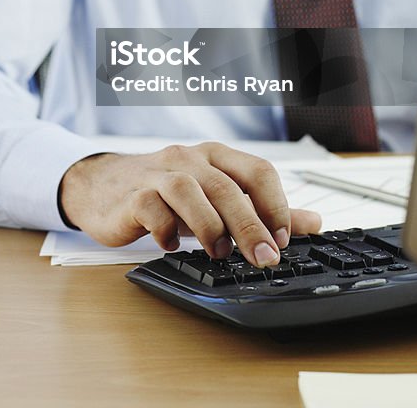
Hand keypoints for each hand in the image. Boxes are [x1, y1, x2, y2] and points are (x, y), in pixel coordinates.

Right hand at [58, 141, 320, 266]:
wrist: (101, 186)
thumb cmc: (165, 192)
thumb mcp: (215, 196)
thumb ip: (262, 209)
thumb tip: (315, 222)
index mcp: (215, 156)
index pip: (256, 170)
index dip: (275, 203)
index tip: (282, 239)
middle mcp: (189, 159)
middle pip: (227, 187)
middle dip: (251, 226)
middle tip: (265, 259)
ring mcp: (159, 174)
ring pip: (190, 191)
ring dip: (210, 226)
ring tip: (218, 252)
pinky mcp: (133, 195)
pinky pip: (153, 208)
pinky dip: (167, 230)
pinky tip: (171, 246)